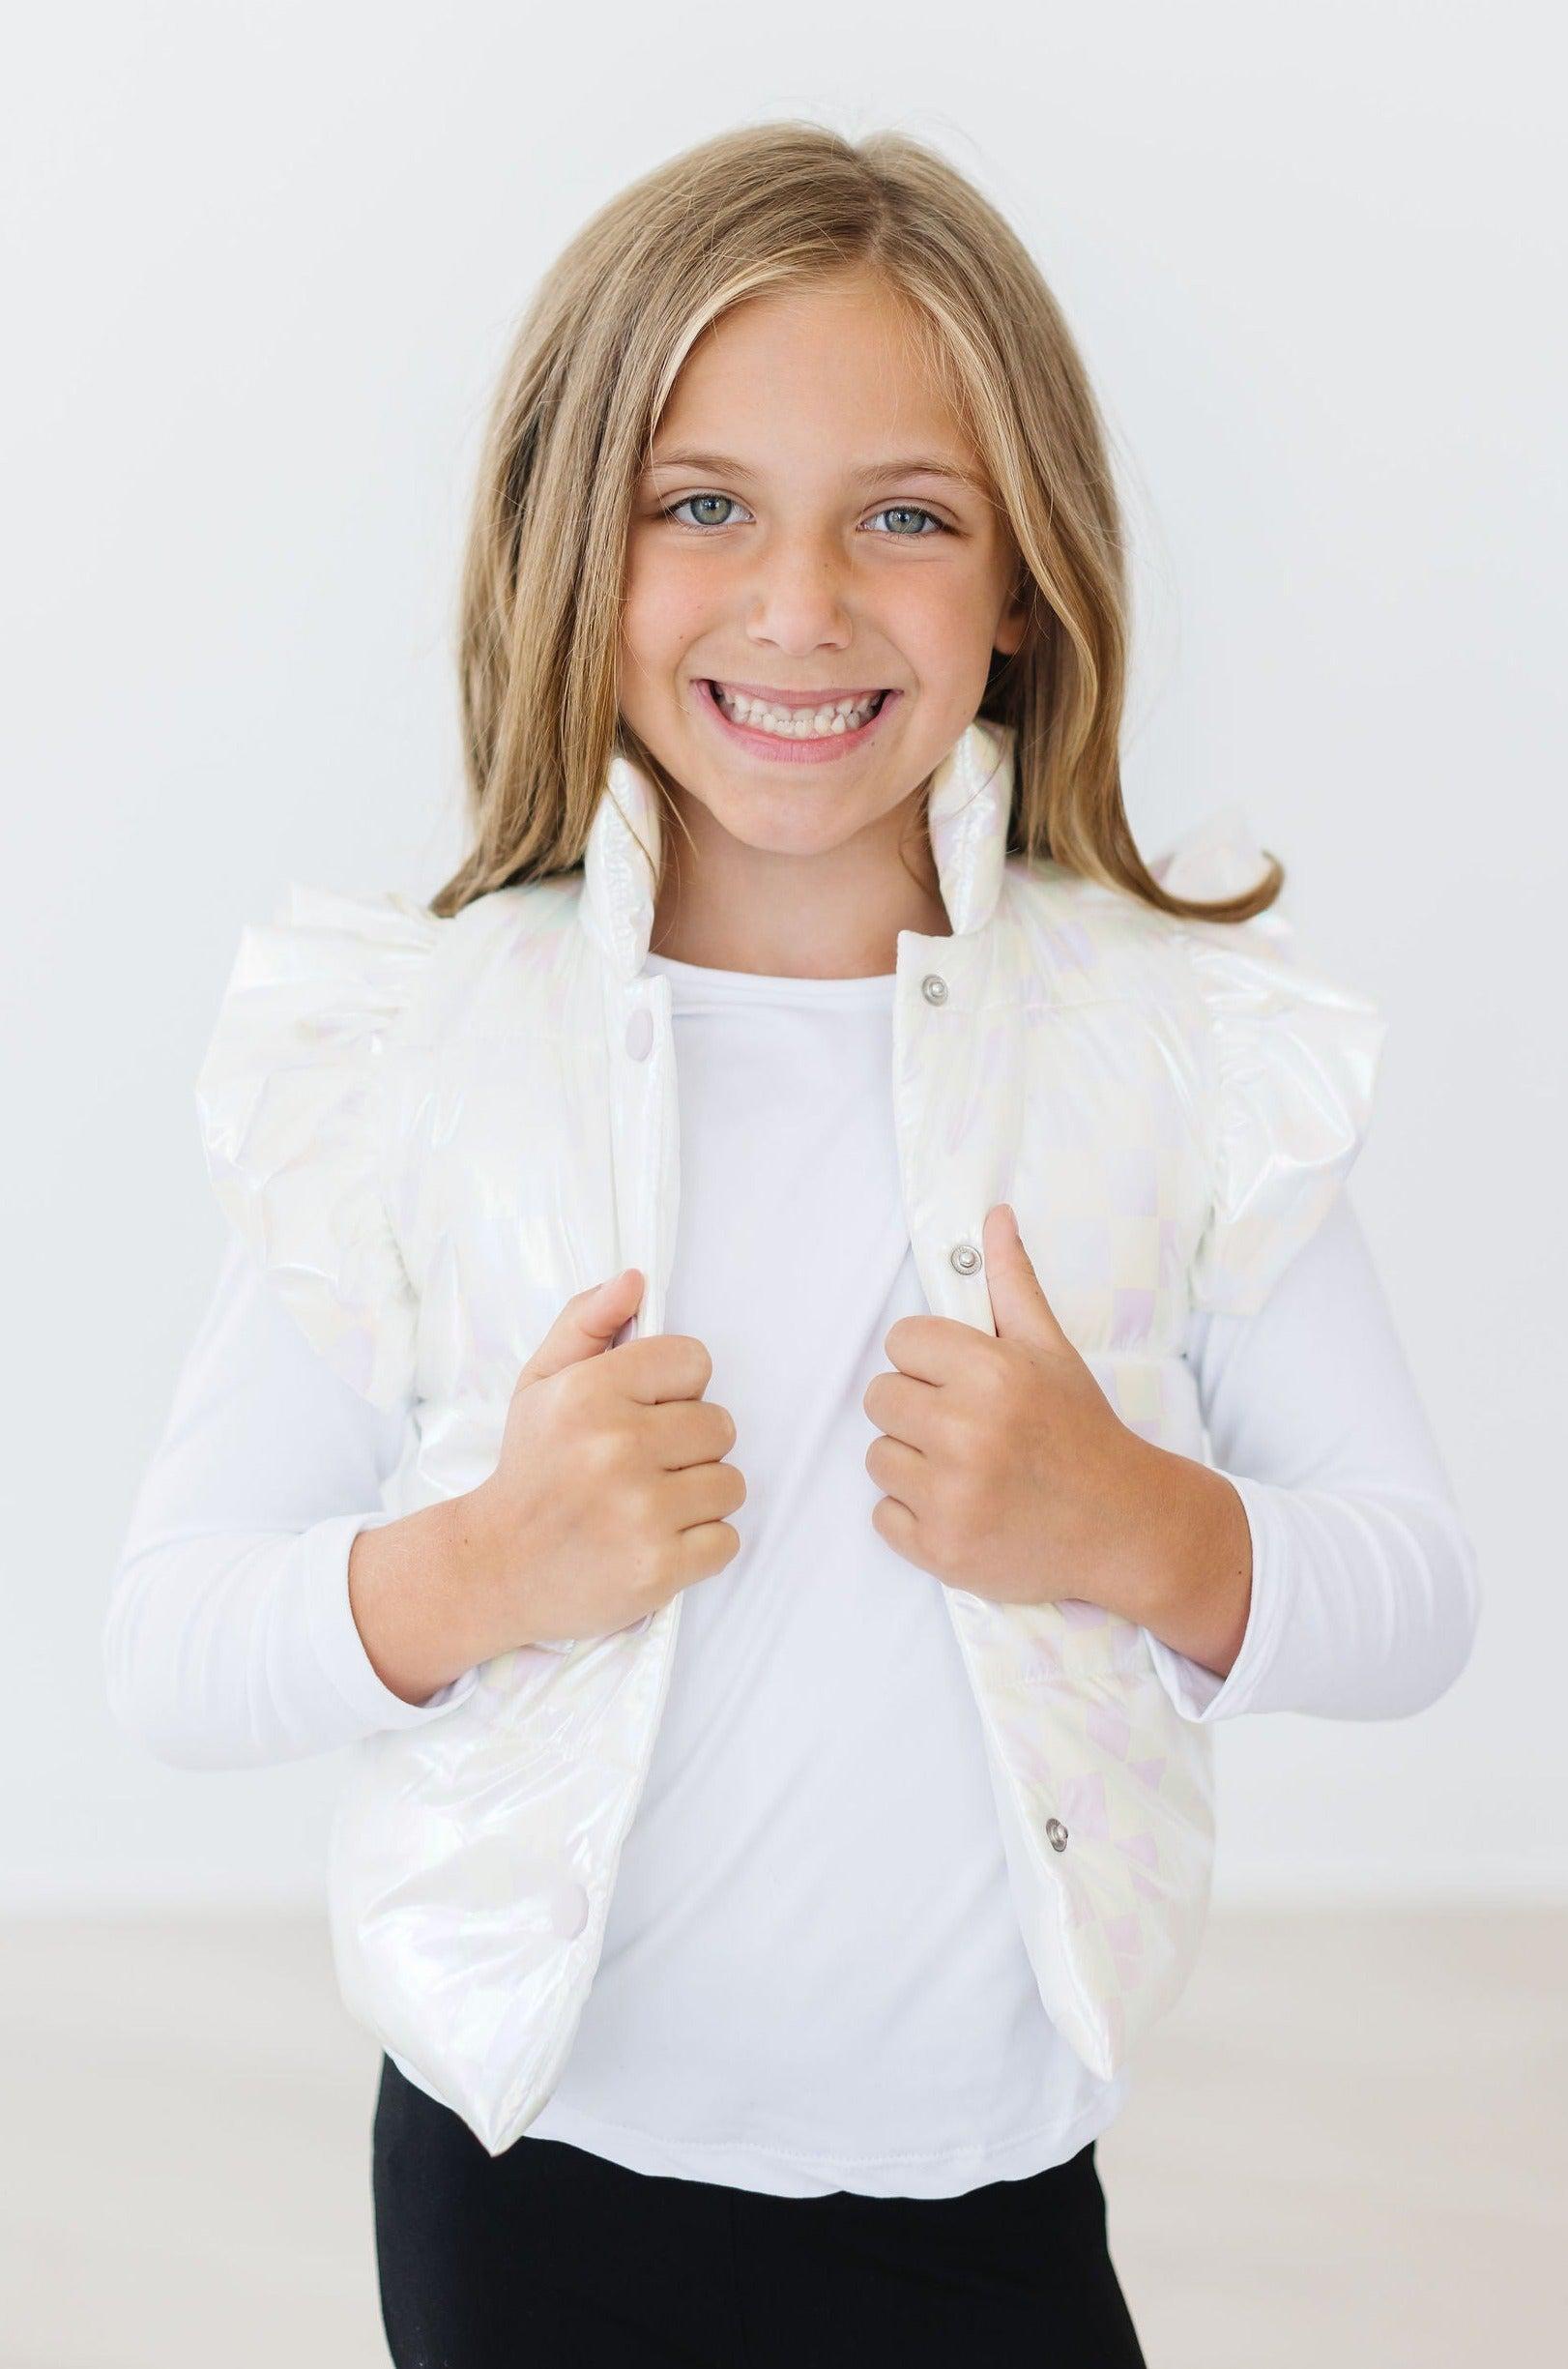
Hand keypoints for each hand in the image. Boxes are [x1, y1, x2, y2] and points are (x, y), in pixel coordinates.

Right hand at [457, 1270, 746, 1650]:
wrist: (496, 1569)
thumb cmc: (530, 1470)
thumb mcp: (540, 1383)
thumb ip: (587, 1323)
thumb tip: (635, 1280)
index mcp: (589, 1392)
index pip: (695, 1362)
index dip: (675, 1389)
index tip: (645, 1412)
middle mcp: (616, 1447)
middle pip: (720, 1424)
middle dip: (689, 1445)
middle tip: (643, 1466)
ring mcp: (641, 1512)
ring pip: (730, 1483)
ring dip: (699, 1497)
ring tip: (649, 1505)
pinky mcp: (659, 1568)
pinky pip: (728, 1541)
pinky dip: (700, 1546)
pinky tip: (656, 1541)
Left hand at [862, 1203, 1172, 1618]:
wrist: (1126, 1528)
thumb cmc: (1082, 1434)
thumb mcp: (1052, 1352)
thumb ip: (1012, 1284)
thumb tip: (993, 1217)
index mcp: (991, 1374)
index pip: (900, 1342)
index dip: (928, 1361)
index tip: (960, 1381)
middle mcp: (967, 1433)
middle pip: (879, 1398)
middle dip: (916, 1410)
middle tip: (964, 1428)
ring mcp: (952, 1497)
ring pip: (877, 1457)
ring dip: (912, 1464)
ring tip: (966, 1470)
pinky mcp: (942, 1551)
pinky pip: (883, 1516)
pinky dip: (914, 1517)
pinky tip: (962, 1508)